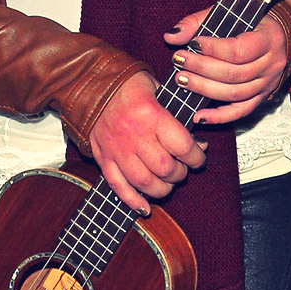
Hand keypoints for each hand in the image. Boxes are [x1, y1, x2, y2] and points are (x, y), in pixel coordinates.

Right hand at [88, 71, 206, 215]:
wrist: (91, 82)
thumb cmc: (128, 84)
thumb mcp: (157, 89)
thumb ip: (176, 116)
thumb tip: (196, 143)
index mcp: (150, 114)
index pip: (182, 146)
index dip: (197, 157)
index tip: (199, 157)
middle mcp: (133, 134)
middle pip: (165, 168)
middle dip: (180, 174)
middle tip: (182, 168)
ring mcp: (116, 148)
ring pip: (143, 182)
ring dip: (161, 189)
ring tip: (167, 183)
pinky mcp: (103, 157)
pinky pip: (117, 186)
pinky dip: (132, 200)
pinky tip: (145, 207)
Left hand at [163, 12, 287, 125]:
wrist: (277, 36)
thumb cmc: (250, 23)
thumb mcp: (228, 13)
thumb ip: (197, 22)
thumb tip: (172, 36)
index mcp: (268, 39)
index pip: (238, 50)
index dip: (212, 49)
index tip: (192, 43)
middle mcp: (271, 64)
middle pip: (234, 74)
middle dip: (201, 68)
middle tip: (179, 61)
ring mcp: (267, 84)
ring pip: (235, 93)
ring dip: (204, 89)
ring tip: (182, 80)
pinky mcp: (261, 98)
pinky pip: (240, 111)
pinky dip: (219, 117)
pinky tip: (198, 115)